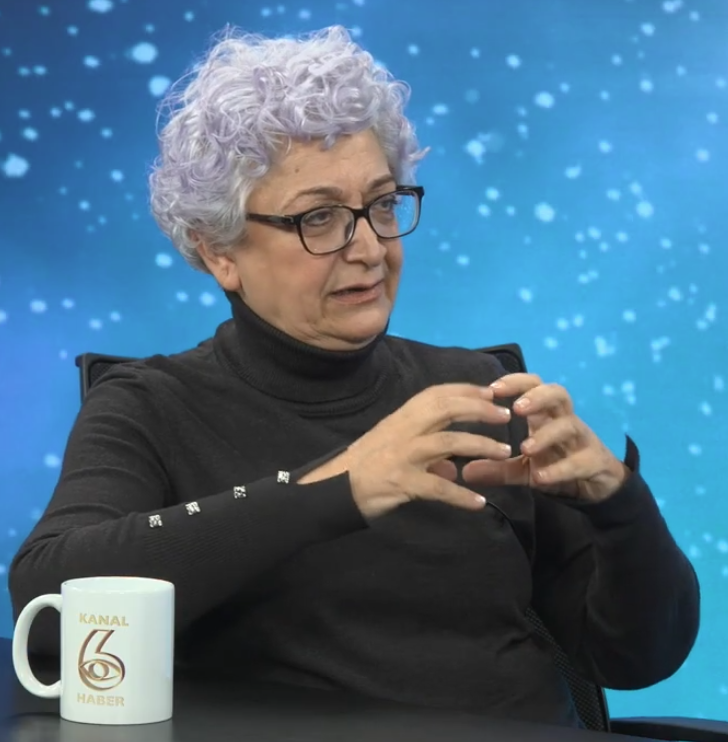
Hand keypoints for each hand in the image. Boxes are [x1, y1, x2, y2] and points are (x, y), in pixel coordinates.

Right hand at [298, 384, 512, 518]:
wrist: (334, 487)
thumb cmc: (365, 464)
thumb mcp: (394, 449)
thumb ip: (427, 456)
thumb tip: (453, 470)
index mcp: (401, 417)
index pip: (436, 394)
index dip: (465, 389)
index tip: (491, 390)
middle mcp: (404, 430)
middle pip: (445, 409)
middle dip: (478, 408)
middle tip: (505, 415)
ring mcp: (403, 455)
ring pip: (447, 442)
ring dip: (479, 445)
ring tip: (503, 452)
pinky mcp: (402, 481)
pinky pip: (437, 488)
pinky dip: (461, 496)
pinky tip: (478, 503)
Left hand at [461, 374, 628, 502]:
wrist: (597, 487)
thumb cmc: (557, 465)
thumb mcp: (522, 469)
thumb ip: (497, 468)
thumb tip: (464, 472)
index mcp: (545, 415)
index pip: (534, 384)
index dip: (515, 382)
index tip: (491, 389)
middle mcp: (565, 420)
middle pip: (558, 394)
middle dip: (537, 396)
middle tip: (516, 408)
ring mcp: (582, 440)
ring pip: (570, 425)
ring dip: (546, 434)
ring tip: (525, 448)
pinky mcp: (595, 461)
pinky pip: (581, 461)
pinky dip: (560, 468)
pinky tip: (541, 478)